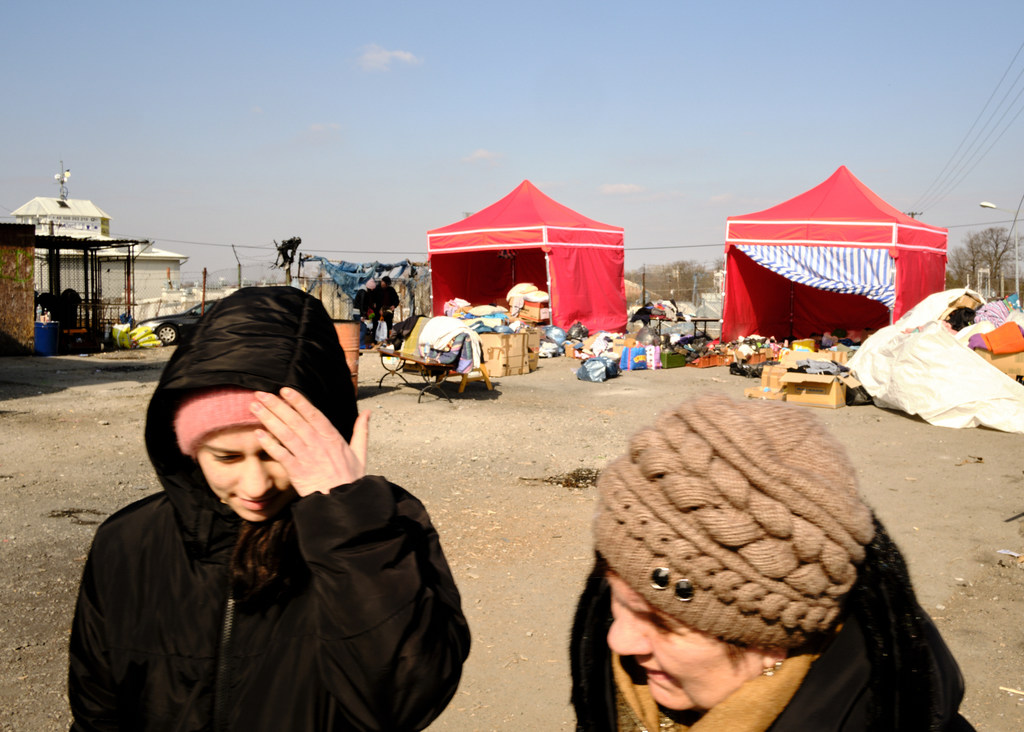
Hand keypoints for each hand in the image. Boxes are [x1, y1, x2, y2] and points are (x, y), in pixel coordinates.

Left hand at [250, 388, 370, 496]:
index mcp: (333, 438)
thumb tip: (367, 413)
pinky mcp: (298, 472)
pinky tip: (258, 434)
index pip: (314, 414)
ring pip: (286, 434)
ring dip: (269, 419)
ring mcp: (307, 458)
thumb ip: (361, 430)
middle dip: (277, 405)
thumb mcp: (360, 453)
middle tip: (260, 394)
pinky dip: (270, 445)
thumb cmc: (351, 479)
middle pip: (295, 421)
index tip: (285, 390)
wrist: (343, 503)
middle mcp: (318, 445)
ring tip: (254, 408)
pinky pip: (282, 455)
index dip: (299, 401)